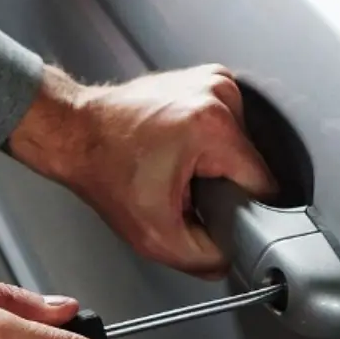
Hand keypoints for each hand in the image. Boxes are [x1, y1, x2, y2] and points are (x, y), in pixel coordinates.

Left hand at [7, 64, 277, 278]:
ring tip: (179, 167)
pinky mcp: (207, 79)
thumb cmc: (103, 169)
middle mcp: (219, 94)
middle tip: (185, 189)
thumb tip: (232, 258)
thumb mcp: (155, 236)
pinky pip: (229, 127)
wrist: (75, 133)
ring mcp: (213, 81)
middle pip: (251, 164)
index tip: (211, 210)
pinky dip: (210, 144)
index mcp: (213, 126)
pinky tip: (181, 149)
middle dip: (224, 185)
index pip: (263, 184)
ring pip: (242, 147)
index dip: (241, 209)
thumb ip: (205, 259)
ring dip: (217, 164)